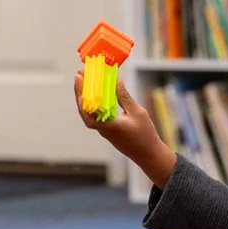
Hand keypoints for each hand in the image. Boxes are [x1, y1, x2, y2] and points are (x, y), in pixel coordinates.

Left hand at [73, 72, 176, 186]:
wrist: (148, 154)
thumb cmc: (144, 135)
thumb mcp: (137, 113)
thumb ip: (125, 97)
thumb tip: (116, 82)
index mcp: (107, 125)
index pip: (88, 111)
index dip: (81, 96)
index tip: (79, 80)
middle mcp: (102, 128)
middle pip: (85, 109)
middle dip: (81, 91)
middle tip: (79, 74)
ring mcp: (104, 130)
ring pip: (90, 112)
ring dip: (87, 96)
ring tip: (86, 81)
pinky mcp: (108, 130)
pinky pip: (97, 114)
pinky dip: (95, 103)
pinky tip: (97, 93)